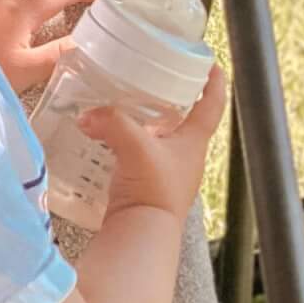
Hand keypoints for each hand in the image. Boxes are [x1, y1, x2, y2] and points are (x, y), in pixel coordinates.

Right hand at [79, 66, 228, 222]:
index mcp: (195, 142)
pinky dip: (129, 147)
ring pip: (163, 140)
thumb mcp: (136, 147)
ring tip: (128, 108)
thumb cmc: (153, 193)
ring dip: (149, 125)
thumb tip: (89, 115)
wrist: (142, 239)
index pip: (213, 104)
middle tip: (158, 79)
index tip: (211, 63)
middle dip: (175, 100)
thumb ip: (112, 123)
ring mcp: (169, 175)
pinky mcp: (147, 188)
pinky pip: (142, 158)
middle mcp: (187, 158)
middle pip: (187, 120)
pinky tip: (110, 142)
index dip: (214, 82)